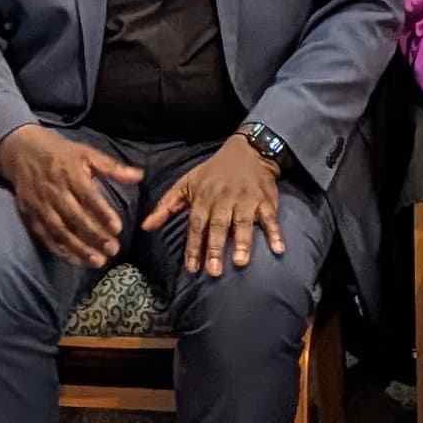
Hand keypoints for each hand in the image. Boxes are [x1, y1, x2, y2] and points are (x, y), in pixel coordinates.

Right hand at [0, 124, 139, 267]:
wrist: (22, 150)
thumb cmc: (61, 153)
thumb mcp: (87, 153)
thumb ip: (112, 167)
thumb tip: (139, 176)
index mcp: (70, 173)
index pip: (88, 196)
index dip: (102, 213)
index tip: (118, 228)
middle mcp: (54, 191)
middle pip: (75, 218)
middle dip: (94, 236)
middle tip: (113, 250)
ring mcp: (40, 205)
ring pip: (60, 231)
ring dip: (78, 249)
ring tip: (98, 261)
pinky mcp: (30, 215)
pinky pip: (45, 236)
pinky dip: (60, 250)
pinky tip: (75, 260)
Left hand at [147, 132, 290, 281]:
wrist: (248, 151)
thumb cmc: (213, 173)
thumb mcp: (186, 184)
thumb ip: (166, 206)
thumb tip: (145, 226)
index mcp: (204, 198)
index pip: (196, 225)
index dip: (194, 247)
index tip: (191, 268)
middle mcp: (224, 199)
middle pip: (218, 226)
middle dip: (216, 248)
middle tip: (214, 272)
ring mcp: (246, 200)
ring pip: (243, 222)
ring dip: (243, 242)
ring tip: (241, 262)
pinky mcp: (265, 200)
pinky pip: (270, 217)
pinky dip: (275, 232)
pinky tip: (278, 249)